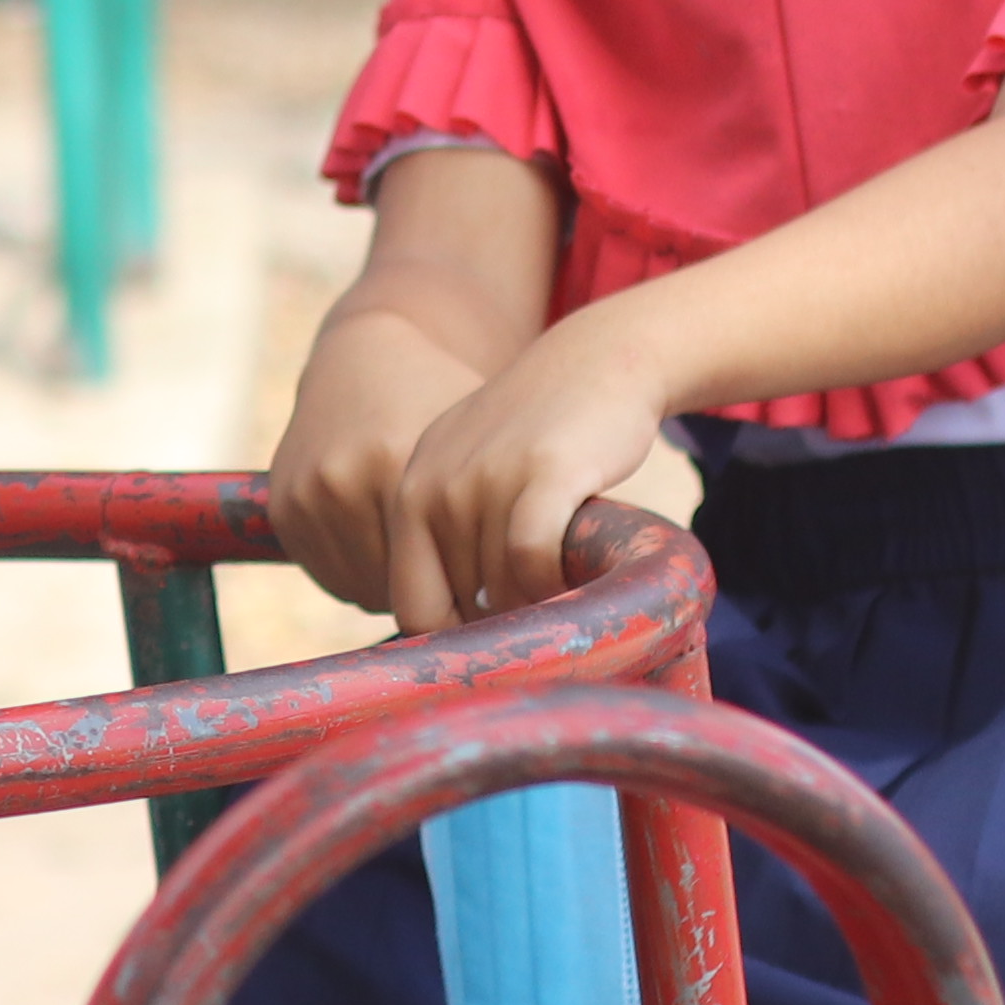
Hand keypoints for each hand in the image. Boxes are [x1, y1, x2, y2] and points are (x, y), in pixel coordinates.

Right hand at [266, 304, 490, 618]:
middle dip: (437, 594)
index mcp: (399, 461)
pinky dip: (362, 576)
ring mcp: (308, 493)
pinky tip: (390, 550)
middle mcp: (345, 477)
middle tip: (468, 588)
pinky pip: (331, 576)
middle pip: (400, 587)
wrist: (365, 357)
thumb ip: (507, 510)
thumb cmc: (441, 401)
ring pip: (364, 590)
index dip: (470, 595)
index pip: (439, 573)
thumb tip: (545, 590)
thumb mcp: (479, 442)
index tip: (495, 600)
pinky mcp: (283, 507)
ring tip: (430, 563)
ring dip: (398, 590)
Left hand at [386, 312, 672, 630]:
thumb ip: (450, 544)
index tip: (499, 643)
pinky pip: (532, 559)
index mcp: (408, 496)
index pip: (411, 606)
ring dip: (537, 602)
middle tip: (546, 610)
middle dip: (505, 623)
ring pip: (498, 587)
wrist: (595, 361)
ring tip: (563, 578)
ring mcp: (483, 478)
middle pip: (459, 604)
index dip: (457, 641)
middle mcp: (432, 487)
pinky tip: (576, 572)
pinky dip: (555, 582)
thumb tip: (453, 640)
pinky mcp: (540, 472)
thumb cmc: (540, 440)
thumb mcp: (471, 478)